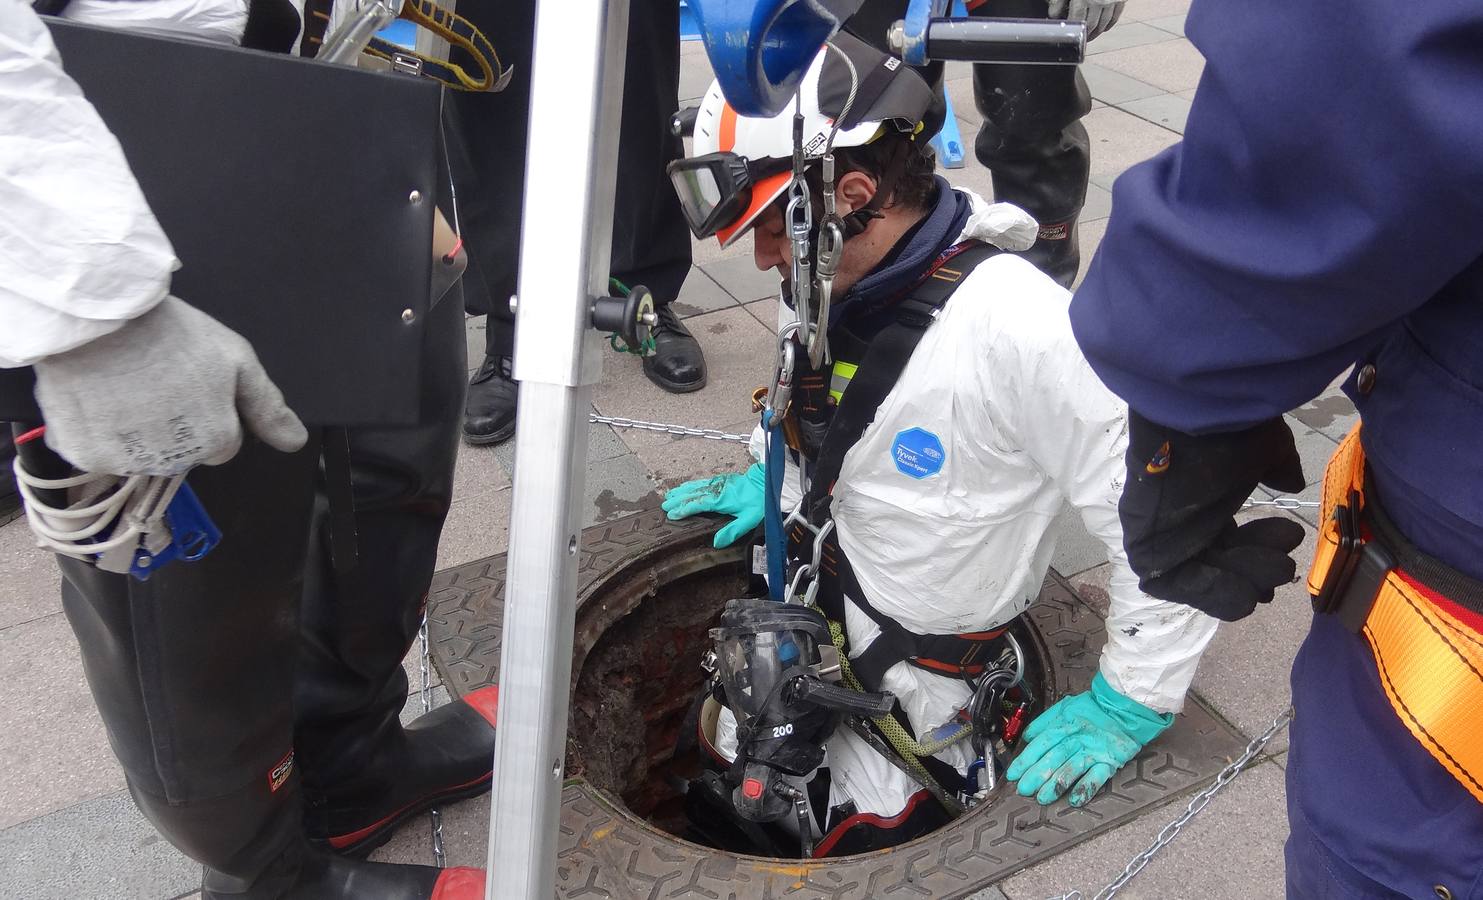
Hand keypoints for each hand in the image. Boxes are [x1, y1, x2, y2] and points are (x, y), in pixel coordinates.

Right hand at [32, 296, 307, 475]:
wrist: (100, 317)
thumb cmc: (174, 333)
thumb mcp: (236, 361)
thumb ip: (267, 407)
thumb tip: (294, 442)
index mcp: (218, 440)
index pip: (224, 446)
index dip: (211, 415)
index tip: (191, 386)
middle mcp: (177, 460)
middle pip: (184, 455)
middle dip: (177, 428)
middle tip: (157, 383)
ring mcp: (131, 460)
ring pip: (143, 457)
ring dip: (137, 433)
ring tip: (127, 387)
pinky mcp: (89, 456)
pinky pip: (100, 455)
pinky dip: (99, 434)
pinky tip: (100, 399)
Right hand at [661, 463, 765, 547]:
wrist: (765, 482)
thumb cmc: (758, 502)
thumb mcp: (749, 520)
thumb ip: (732, 531)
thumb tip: (716, 543)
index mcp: (721, 500)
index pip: (698, 504)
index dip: (684, 510)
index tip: (672, 515)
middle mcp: (716, 489)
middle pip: (693, 494)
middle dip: (678, 500)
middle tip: (664, 506)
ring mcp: (718, 483)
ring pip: (695, 487)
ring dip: (681, 491)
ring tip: (668, 496)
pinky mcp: (721, 479)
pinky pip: (701, 481)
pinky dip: (690, 484)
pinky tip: (684, 486)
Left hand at [1006, 673, 1171, 805]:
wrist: (1123, 708)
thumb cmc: (1092, 709)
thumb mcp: (1064, 708)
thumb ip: (1044, 722)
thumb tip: (1027, 737)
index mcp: (1064, 725)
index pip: (1041, 743)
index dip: (1026, 759)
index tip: (1014, 774)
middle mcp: (1077, 738)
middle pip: (1053, 757)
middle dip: (1036, 775)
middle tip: (1024, 789)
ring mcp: (1093, 750)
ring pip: (1072, 768)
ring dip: (1056, 785)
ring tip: (1043, 798)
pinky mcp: (1109, 761)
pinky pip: (1096, 777)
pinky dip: (1085, 789)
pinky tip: (1075, 800)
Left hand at [1048, 0, 1125, 39]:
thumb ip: (1059, 1)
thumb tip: (1054, 15)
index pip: (1077, 22)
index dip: (1074, 32)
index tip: (1071, 36)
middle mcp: (1099, 1)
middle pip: (1092, 26)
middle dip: (1086, 35)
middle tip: (1081, 39)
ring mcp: (1112, 0)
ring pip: (1104, 23)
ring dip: (1097, 32)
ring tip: (1091, 35)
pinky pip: (1116, 16)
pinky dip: (1109, 24)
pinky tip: (1104, 27)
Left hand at [1118, 411, 1306, 620]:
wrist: (1194, 413)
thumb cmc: (1228, 427)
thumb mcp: (1261, 451)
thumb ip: (1275, 469)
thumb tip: (1290, 480)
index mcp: (1200, 501)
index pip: (1224, 542)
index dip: (1256, 555)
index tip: (1288, 549)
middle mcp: (1178, 521)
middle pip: (1215, 564)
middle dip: (1255, 573)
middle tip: (1285, 568)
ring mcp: (1159, 534)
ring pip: (1201, 577)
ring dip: (1242, 582)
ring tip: (1278, 568)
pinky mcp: (1144, 545)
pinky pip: (1173, 584)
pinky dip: (1211, 594)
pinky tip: (1248, 593)